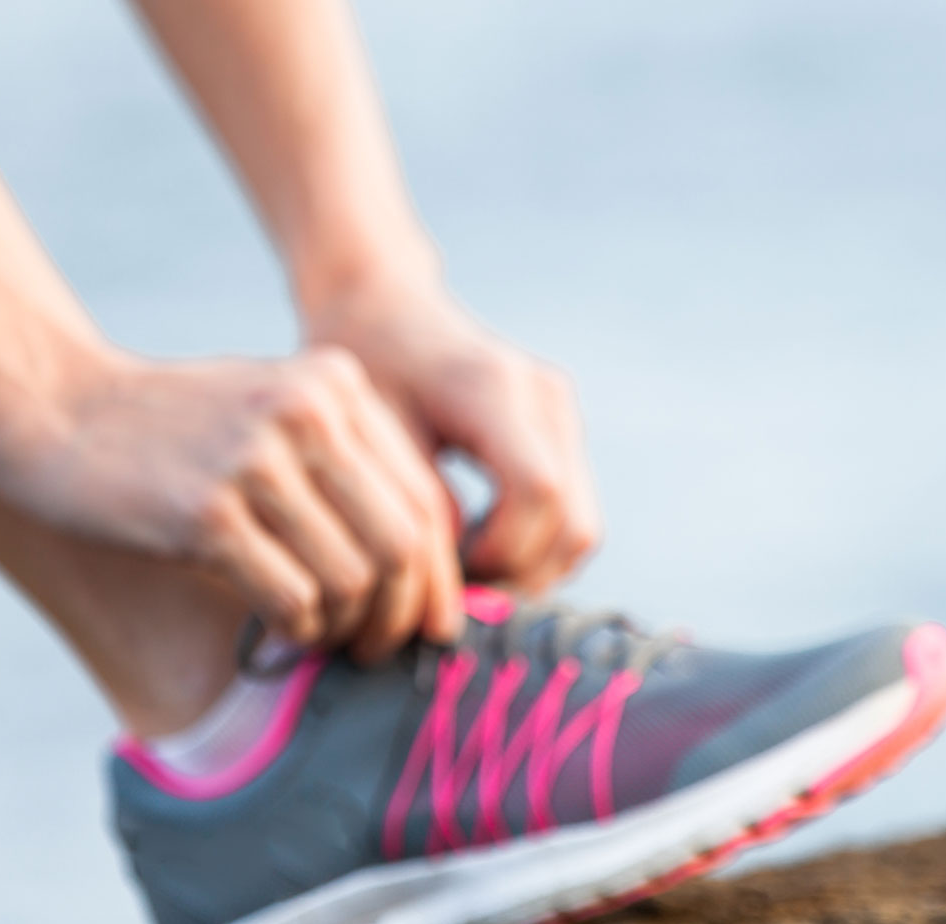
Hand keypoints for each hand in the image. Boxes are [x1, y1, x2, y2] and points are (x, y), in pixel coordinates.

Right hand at [0, 346, 464, 658]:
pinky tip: (279, 629)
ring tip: (322, 634)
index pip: (424, 500)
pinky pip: (291, 597)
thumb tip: (428, 571)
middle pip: (402, 544)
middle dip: (400, 613)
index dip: (439, 577)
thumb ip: (349, 465)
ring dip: (343, 626)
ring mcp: (257, 459)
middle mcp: (309, 412)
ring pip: (352, 577)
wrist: (57, 406)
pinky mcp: (206, 511)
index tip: (433, 624)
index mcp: (338, 384)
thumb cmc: (181, 426)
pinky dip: (296, 628)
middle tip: (378, 648)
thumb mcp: (279, 410)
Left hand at [304, 282, 600, 595]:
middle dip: (520, 573)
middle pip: (573, 522)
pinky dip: (537, 547)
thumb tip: (452, 587)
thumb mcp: (373, 432)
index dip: (501, 550)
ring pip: (582, 526)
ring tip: (467, 576)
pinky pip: (573, 512)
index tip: (449, 570)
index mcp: (493, 387)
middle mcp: (545, 398)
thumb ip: (419, 504)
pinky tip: (481, 550)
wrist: (386, 308)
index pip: (538, 491)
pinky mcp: (563, 430)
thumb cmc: (364, 365)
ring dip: (533, 567)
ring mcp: (563, 413)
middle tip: (458, 593)